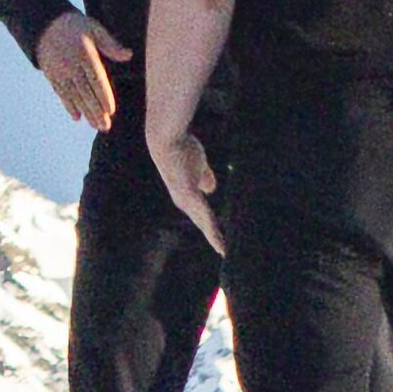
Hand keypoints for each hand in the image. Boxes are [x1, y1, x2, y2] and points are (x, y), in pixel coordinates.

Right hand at [37, 9, 121, 135]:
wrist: (44, 22)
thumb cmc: (74, 25)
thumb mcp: (94, 28)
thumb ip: (110, 44)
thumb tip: (129, 55)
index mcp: (84, 53)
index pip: (96, 79)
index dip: (103, 95)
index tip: (110, 110)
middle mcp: (71, 65)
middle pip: (85, 92)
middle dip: (96, 111)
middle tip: (105, 127)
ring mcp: (60, 71)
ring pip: (74, 95)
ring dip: (85, 112)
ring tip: (95, 126)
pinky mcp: (51, 75)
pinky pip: (61, 93)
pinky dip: (68, 106)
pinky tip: (77, 117)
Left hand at [152, 126, 221, 252]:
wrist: (168, 139)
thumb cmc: (182, 149)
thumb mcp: (199, 165)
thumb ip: (205, 178)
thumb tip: (209, 189)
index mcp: (188, 195)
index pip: (202, 216)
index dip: (212, 228)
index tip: (221, 241)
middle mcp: (185, 201)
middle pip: (203, 223)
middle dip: (214, 237)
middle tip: (224, 252)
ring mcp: (185, 199)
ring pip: (204, 222)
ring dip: (214, 236)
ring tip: (223, 250)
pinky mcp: (189, 193)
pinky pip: (204, 213)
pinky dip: (211, 225)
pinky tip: (217, 235)